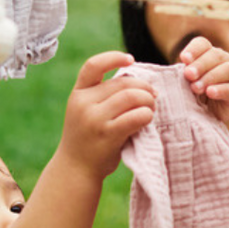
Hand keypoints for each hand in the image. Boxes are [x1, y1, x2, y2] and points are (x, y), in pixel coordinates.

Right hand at [59, 51, 155, 178]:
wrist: (75, 169)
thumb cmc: (89, 138)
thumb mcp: (87, 111)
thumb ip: (104, 96)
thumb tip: (141, 81)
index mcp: (78, 93)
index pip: (93, 65)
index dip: (114, 58)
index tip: (131, 60)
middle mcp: (83, 103)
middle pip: (123, 83)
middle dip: (144, 88)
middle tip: (154, 97)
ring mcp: (95, 119)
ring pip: (132, 96)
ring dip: (149, 101)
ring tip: (151, 109)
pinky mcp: (108, 134)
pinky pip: (137, 116)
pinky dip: (147, 115)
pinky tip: (147, 120)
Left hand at [179, 36, 228, 125]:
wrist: (210, 115)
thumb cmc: (196, 93)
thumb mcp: (187, 81)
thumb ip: (184, 74)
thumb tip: (176, 70)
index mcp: (209, 54)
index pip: (202, 44)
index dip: (194, 49)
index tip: (183, 59)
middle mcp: (224, 61)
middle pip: (215, 55)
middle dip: (200, 64)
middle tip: (188, 75)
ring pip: (227, 69)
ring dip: (210, 77)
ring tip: (196, 88)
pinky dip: (221, 90)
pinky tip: (210, 92)